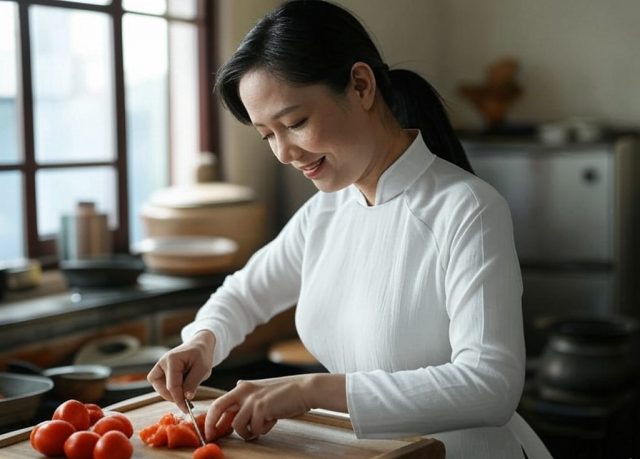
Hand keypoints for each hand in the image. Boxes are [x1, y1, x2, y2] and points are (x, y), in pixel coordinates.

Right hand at [147, 330, 215, 412]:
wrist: (199, 345)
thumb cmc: (201, 355)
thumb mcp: (202, 368)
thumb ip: (193, 383)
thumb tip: (186, 398)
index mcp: (172, 360)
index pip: (172, 386)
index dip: (179, 400)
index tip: (186, 409)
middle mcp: (162, 363)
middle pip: (162, 388)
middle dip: (174, 397)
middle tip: (187, 402)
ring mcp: (160, 367)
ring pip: (159, 388)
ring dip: (171, 394)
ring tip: (186, 391)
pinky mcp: (161, 372)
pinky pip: (161, 385)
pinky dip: (170, 390)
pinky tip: (182, 388)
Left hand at [205, 373, 346, 440]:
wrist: (304, 389)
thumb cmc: (286, 392)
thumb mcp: (262, 390)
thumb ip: (248, 394)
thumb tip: (235, 392)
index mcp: (242, 387)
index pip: (219, 402)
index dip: (210, 417)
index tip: (208, 430)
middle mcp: (243, 391)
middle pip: (217, 408)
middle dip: (211, 425)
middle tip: (211, 437)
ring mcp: (251, 400)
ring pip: (237, 425)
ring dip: (247, 432)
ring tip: (260, 428)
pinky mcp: (261, 409)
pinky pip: (254, 429)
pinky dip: (263, 430)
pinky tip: (272, 421)